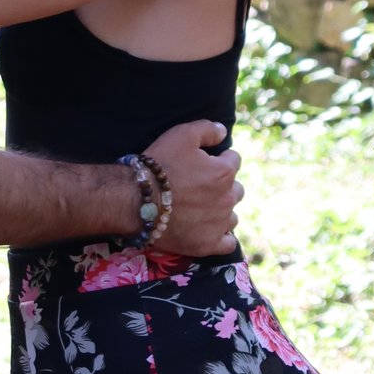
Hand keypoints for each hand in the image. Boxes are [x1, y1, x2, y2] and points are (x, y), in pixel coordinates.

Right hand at [144, 121, 242, 255]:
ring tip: (201, 210)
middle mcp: (227, 198)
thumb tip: (223, 131)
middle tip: (199, 187)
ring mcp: (219, 223)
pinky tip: (210, 231)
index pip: (234, 160)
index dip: (218, 159)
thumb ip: (207, 129)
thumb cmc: (160, 165)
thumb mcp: (181, 135)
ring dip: (221, 211)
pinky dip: (222, 237)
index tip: (203, 163)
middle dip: (222, 186)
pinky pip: (227, 243)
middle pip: (235, 190)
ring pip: (231, 216)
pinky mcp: (208, 244)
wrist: (137, 200)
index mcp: (224, 172)